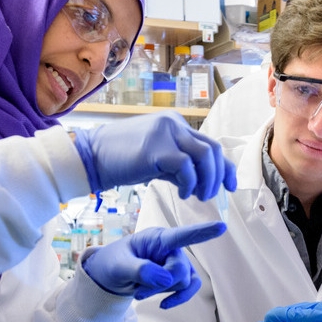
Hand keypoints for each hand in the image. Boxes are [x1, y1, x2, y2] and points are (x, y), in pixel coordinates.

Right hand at [73, 111, 237, 198]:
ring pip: (204, 155)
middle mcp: (173, 124)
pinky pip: (185, 166)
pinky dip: (190, 183)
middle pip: (212, 149)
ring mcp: (165, 133)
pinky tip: (183, 194)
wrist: (90, 157)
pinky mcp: (155, 148)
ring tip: (200, 196)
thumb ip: (180, 167)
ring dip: (208, 180)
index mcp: (175, 125)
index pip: (210, 145)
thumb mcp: (157, 161)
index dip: (225, 167)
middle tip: (213, 195)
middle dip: (219, 176)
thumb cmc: (122, 161)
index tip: (231, 186)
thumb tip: (203, 182)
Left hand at [82, 223, 225, 308]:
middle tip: (138, 292)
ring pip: (183, 281)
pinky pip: (189, 289)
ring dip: (162, 291)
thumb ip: (140, 270)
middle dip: (159, 285)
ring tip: (140, 292)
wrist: (111, 276)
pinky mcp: (179, 277)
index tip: (221, 226)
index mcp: (157, 238)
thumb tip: (167, 279)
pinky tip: (163, 305)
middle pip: (179, 269)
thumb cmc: (113, 263)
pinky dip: (178, 298)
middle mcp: (171, 248)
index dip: (202, 231)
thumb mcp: (118, 266)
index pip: (182, 235)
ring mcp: (177, 263)